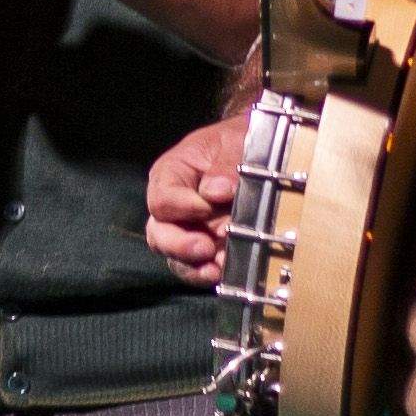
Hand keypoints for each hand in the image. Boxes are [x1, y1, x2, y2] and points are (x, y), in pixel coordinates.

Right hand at [146, 116, 248, 282]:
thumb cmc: (237, 141)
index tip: (208, 206)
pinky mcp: (203, 247)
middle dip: (180, 244)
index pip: (163, 198)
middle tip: (205, 247)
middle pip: (159, 233)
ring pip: (173, 255)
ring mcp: (186, 229)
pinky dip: (205, 273)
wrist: (255, 149)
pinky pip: (194, 267)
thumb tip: (217, 191)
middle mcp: (172, 205)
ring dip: (192, 265)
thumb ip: (225, 165)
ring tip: (215, 268)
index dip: (183, 207)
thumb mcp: (234, 142)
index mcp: (171, 174)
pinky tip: (221, 272)